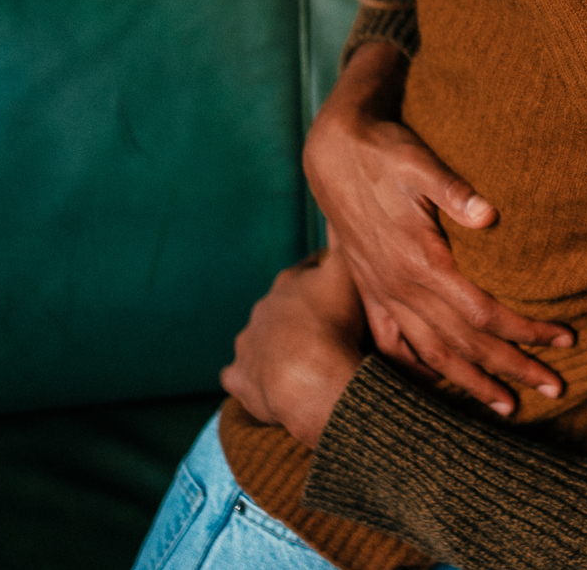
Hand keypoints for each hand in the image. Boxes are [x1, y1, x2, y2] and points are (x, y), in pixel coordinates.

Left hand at [220, 251, 367, 449]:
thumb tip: (336, 202)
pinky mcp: (239, 378)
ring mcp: (247, 345)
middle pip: (282, 305)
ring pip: (258, 338)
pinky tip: (267, 384)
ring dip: (276, 344)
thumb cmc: (334, 325)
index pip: (306, 271)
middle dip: (299, 312)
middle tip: (325, 326)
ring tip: (302, 359)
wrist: (311, 382)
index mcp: (288, 283)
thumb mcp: (347, 272)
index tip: (337, 284)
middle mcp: (262, 310)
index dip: (322, 276)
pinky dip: (251, 377)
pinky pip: (240, 375)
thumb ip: (341, 239)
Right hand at [305, 41, 573, 415]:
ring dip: (470, 383)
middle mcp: (400, 287)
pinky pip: (391, 343)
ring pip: (430, 354)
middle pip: (464, 344)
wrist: (333, 153)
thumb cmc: (386, 153)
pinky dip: (414, 371)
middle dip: (510, 368)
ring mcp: (382, 293)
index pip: (483, 312)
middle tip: (555, 388)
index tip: (563, 339)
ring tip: (507, 406)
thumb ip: (453, 190)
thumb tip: (489, 214)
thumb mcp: (419, 162)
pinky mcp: (369, 290)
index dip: (524, 330)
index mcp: (421, 261)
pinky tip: (435, 387)